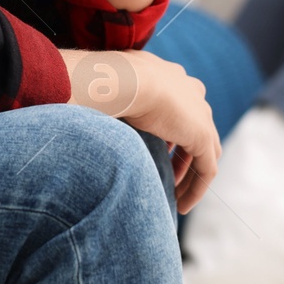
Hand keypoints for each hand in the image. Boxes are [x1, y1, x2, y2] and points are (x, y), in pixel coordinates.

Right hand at [61, 48, 220, 213]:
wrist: (122, 80)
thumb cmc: (106, 82)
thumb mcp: (110, 90)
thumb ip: (110, 101)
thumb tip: (77, 108)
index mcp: (171, 76)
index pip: (180, 108)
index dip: (170, 133)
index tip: (158, 153)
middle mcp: (191, 92)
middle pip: (196, 130)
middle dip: (183, 156)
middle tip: (169, 179)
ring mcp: (201, 114)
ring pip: (204, 153)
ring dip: (190, 177)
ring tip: (176, 198)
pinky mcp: (202, 136)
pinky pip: (207, 170)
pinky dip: (196, 189)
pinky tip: (182, 206)